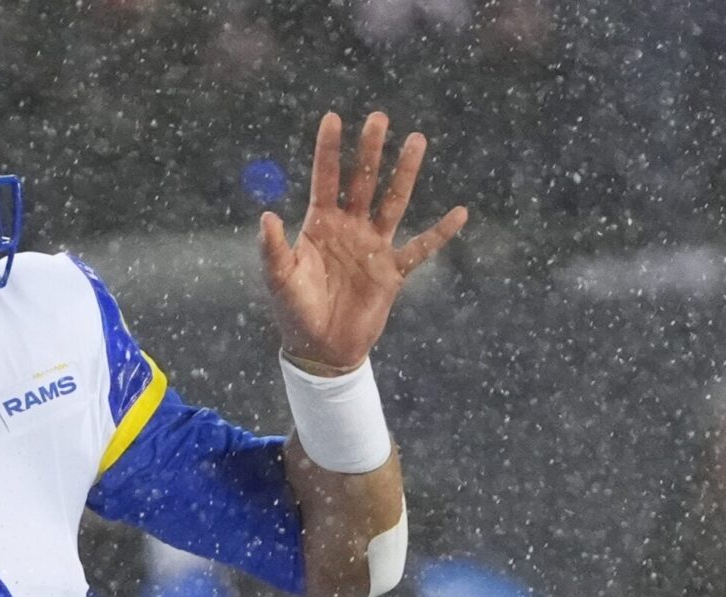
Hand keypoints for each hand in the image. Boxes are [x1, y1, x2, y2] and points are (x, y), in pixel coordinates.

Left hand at [260, 113, 466, 372]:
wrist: (321, 348)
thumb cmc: (294, 311)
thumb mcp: (279, 279)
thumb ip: (273, 249)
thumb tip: (266, 216)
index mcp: (319, 225)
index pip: (326, 180)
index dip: (329, 151)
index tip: (333, 118)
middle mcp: (349, 228)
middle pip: (363, 181)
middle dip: (370, 151)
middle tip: (379, 117)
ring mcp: (373, 246)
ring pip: (393, 202)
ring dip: (405, 173)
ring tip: (416, 140)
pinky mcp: (392, 271)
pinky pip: (421, 248)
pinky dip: (440, 233)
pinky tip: (459, 213)